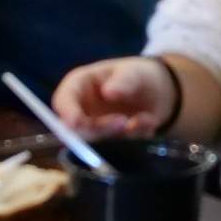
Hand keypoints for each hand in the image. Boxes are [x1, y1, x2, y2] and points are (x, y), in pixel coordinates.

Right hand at [52, 56, 176, 138]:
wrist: (157, 93)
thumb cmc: (137, 75)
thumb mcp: (134, 72)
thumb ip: (123, 81)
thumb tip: (108, 92)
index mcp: (79, 86)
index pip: (63, 100)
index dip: (66, 113)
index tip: (75, 123)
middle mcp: (82, 111)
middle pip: (78, 128)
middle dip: (99, 128)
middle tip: (124, 122)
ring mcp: (95, 129)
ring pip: (97, 142)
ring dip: (118, 135)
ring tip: (143, 120)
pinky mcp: (110, 144)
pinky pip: (118, 148)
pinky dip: (135, 137)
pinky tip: (148, 121)